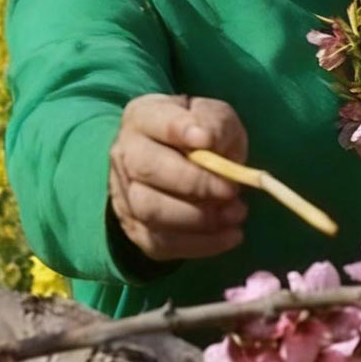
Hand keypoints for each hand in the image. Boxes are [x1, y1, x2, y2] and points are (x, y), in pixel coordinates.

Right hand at [108, 93, 249, 261]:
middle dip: (195, 183)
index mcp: (143, 117)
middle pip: (148, 170)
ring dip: (199, 218)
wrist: (173, 164)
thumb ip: (216, 123)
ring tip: (235, 214)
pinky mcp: (136, 229)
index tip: (206, 139)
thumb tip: (208, 139)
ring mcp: (125, 195)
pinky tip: (230, 236)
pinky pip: (163, 243)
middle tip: (232, 190)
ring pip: (152, 211)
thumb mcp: (213, 117)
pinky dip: (201, 244)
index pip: (154, 121)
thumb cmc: (198, 136)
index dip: (178, 130)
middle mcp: (125, 154)